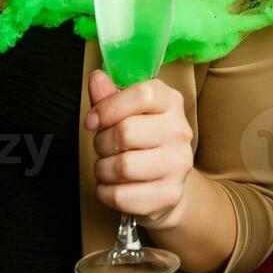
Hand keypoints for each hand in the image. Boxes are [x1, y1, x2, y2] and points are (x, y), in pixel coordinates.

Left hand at [85, 69, 195, 227]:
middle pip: (126, 132)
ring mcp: (179, 164)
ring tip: (108, 168)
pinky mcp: (170, 194)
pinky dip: (106, 192)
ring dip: (102, 169)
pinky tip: (114, 186)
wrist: (164, 183)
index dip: (108, 107)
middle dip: (101, 142)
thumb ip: (109, 97)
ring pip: (122, 166)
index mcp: (170, 102)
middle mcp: (180, 131)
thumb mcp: (126, 114)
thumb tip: (96, 77)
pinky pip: (121, 195)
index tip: (92, 120)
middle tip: (103, 147)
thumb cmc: (141, 142)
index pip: (142, 95)